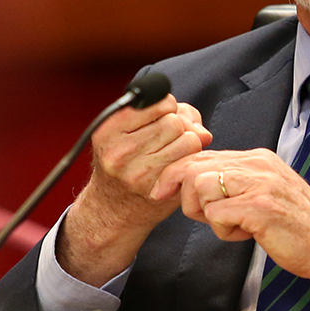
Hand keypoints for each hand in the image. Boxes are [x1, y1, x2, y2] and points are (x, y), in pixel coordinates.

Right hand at [58, 94, 212, 285]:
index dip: (167, 107)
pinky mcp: (159, 191)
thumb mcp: (131, 131)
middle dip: (179, 126)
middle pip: (175, 121)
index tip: (160, 118)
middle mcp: (119, 152)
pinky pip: (191, 161)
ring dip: (188, 143)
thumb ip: (169, 114)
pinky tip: (177, 166)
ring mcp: (139, 174)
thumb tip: (202, 132)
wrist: (112, 208)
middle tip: (167, 139)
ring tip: (173, 151)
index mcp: (108, 130)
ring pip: (189, 140)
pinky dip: (190, 159)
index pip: (160, 102)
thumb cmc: (126, 162)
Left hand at [155, 149, 309, 293]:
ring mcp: (260, 183)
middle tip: (203, 217)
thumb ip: (236, 183)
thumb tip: (194, 183)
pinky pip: (215, 214)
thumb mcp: (266, 193)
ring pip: (200, 186)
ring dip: (206, 214)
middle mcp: (259, 164)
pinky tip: (247, 234)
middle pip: (194, 166)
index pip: (202, 154)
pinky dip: (224, 231)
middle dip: (186, 196)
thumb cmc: (299, 227)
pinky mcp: (260, 207)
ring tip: (233, 226)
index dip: (176, 174)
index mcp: (259, 158)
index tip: (162, 192)